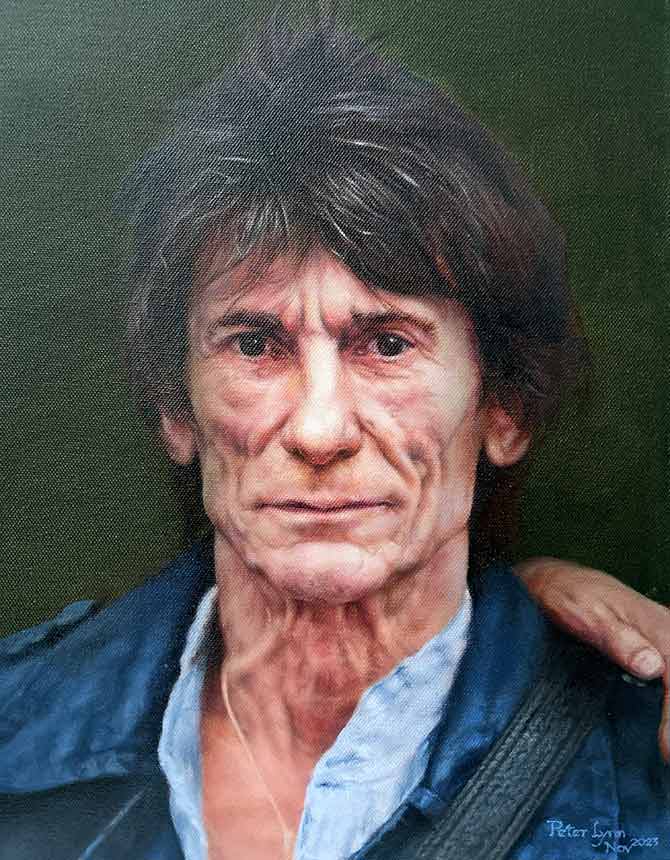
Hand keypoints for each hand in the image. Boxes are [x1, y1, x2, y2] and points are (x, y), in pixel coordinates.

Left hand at [514, 557, 669, 762]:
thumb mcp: (586, 614)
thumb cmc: (569, 596)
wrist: (556, 581)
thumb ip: (618, 639)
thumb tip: (653, 666)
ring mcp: (665, 639)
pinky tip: (665, 731)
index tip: (668, 752)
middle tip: (668, 757)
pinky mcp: (660, 647)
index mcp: (657, 625)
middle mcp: (668, 630)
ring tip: (668, 751)